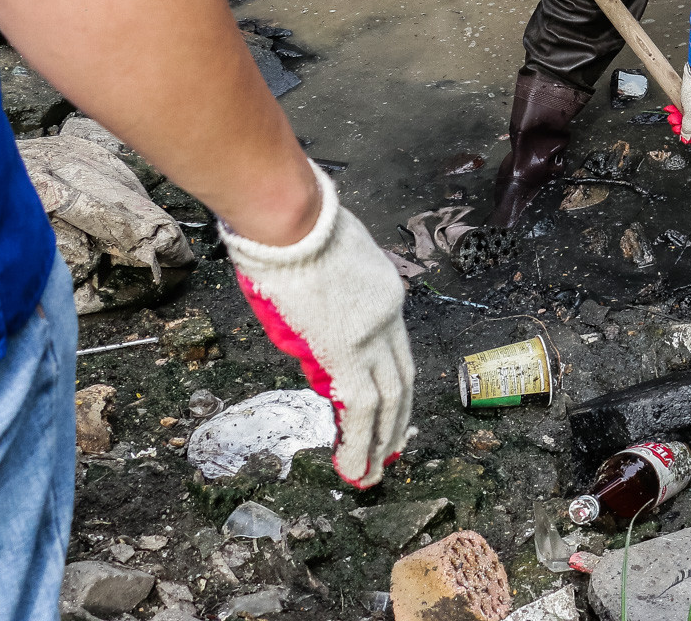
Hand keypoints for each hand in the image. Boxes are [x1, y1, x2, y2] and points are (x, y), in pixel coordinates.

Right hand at [223, 163, 414, 487]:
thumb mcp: (326, 260)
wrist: (290, 216)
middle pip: (401, 377)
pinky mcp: (348, 350)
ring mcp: (372, 333)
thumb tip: (313, 320)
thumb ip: (330, 294)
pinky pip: (361, 407)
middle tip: (389, 452)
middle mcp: (389, 314)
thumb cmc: (293, 226)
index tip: (387, 407)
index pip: (394, 348)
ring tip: (370, 475)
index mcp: (385, 290)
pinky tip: (353, 467)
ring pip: (388, 399)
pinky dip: (361, 441)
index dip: (392, 381)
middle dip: (397, 420)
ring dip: (380, 441)